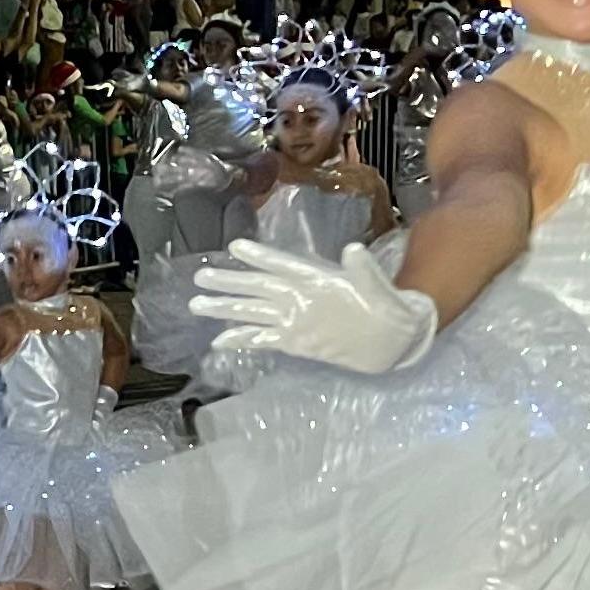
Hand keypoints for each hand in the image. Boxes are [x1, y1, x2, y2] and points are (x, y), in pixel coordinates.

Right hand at [189, 238, 436, 377]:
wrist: (393, 339)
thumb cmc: (389, 308)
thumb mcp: (379, 288)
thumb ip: (364, 271)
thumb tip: (354, 250)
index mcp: (316, 279)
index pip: (283, 264)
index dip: (260, 257)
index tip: (235, 247)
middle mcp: (299, 296)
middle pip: (257, 286)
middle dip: (230, 281)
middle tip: (200, 276)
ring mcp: (294, 319)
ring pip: (253, 311)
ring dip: (226, 308)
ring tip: (197, 304)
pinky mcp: (295, 342)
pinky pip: (263, 338)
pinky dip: (241, 339)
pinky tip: (219, 340)